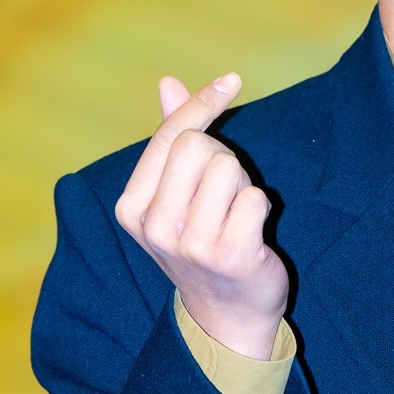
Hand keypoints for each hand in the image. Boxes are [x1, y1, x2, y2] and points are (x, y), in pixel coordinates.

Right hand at [115, 73, 289, 358]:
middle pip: (199, 145)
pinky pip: (256, 197)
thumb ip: (171, 137)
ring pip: (229, 168)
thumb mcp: (176, 192)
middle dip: (222, 157)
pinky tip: (251, 233)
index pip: (170, 134)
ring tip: (234, 215)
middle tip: (224, 191)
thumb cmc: (202, 239)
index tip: (232, 80)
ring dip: (242, 185)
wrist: (226, 313)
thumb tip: (167, 82)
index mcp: (132, 206)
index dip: (203, 103)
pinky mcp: (228, 254)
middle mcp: (154, 225)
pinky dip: (261, 207)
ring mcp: (189, 243)